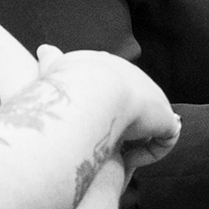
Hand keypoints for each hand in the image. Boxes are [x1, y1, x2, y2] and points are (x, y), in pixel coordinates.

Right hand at [35, 45, 180, 170]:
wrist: (91, 90)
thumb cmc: (66, 84)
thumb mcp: (52, 69)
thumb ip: (49, 61)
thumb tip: (43, 50)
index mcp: (111, 66)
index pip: (115, 87)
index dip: (107, 109)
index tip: (93, 127)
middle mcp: (135, 77)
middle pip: (135, 106)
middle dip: (121, 127)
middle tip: (104, 145)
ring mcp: (152, 97)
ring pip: (150, 125)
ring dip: (134, 142)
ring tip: (116, 155)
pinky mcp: (165, 118)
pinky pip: (163, 141)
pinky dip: (147, 153)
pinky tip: (128, 158)